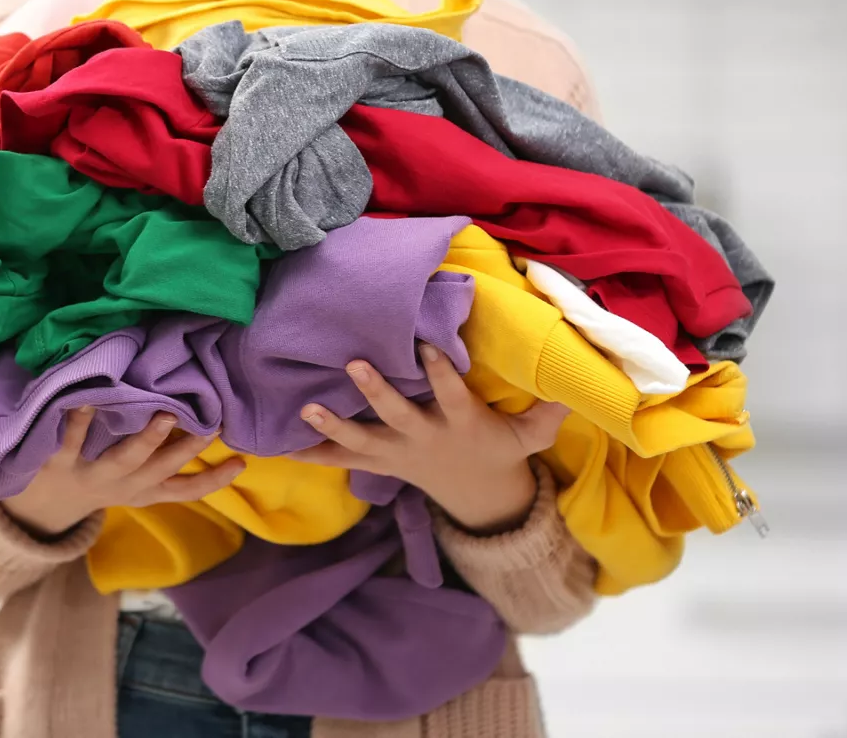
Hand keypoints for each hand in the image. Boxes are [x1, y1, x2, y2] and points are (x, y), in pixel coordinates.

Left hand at [0, 408, 244, 537]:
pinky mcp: (58, 463)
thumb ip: (167, 458)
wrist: (41, 505)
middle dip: (185, 449)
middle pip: (159, 469)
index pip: (185, 489)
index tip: (241, 461)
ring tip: (163, 416)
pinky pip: (71, 441)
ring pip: (122, 459)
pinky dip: (79, 421)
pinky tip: (88, 398)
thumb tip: (207, 423)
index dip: (214, 480)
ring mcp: (91, 474)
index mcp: (143, 490)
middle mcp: (122, 485)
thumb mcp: (137, 482)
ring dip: (145, 440)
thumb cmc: (102, 478)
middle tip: (210, 426)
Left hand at [290, 344, 569, 531]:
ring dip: (332, 427)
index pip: (451, 396)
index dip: (441, 374)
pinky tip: (276, 446)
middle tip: (354, 365)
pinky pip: (341, 460)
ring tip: (305, 410)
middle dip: (376, 392)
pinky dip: (312, 453)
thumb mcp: (526, 438)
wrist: (476, 497)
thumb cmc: (497, 451)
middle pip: (397, 416)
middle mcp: (422, 439)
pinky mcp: (378, 462)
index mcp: (459, 425)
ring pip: (360, 441)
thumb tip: (570, 391)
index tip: (428, 348)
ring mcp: (396, 453)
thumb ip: (545, 417)